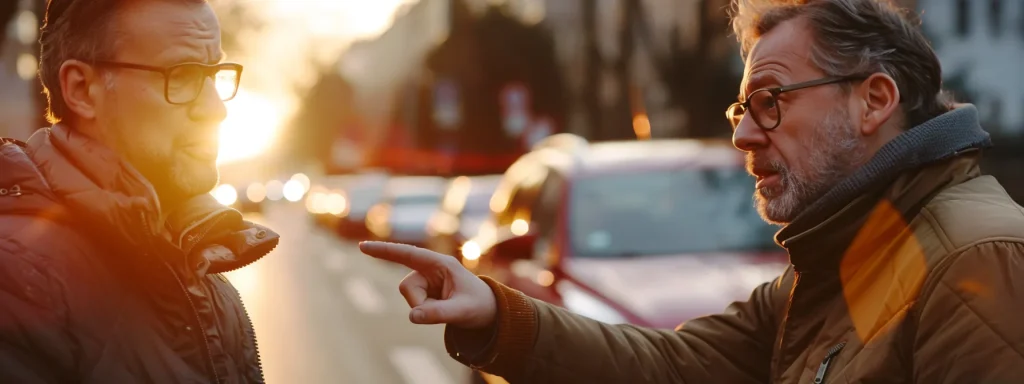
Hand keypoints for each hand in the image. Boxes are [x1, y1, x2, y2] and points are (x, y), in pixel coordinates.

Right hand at [359, 241, 496, 328]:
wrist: (488, 312)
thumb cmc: (479, 306)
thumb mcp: (462, 311)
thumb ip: (438, 313)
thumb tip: (412, 317)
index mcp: (441, 264)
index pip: (408, 254)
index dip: (385, 251)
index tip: (363, 246)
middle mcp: (430, 269)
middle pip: (406, 287)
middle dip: (419, 303)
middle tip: (445, 310)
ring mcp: (426, 280)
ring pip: (409, 297)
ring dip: (424, 308)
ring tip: (446, 309)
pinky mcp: (425, 291)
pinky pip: (415, 305)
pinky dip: (425, 311)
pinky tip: (442, 309)